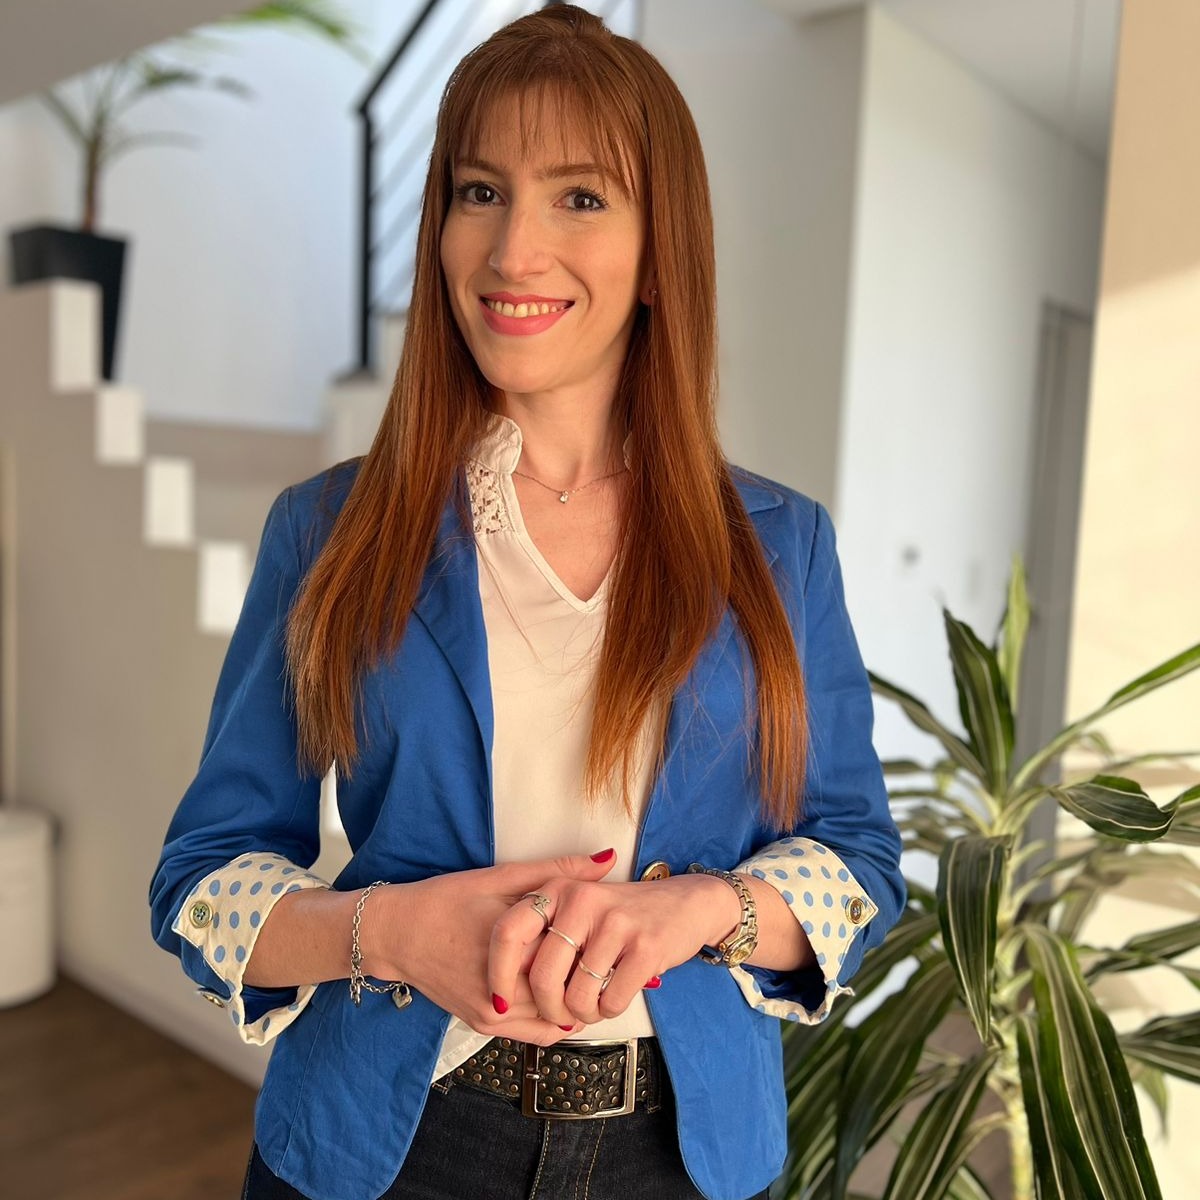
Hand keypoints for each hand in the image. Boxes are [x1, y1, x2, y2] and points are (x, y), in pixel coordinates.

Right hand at [361, 852, 617, 1044]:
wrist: (396, 934)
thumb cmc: (448, 900)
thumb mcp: (503, 877)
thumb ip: (558, 870)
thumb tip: (608, 858)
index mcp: (514, 947)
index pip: (577, 958)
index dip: (604, 950)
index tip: (623, 940)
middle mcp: (503, 990)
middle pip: (570, 993)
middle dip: (594, 979)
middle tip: (616, 961)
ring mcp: (493, 1013)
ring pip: (556, 1019)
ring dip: (576, 1001)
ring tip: (593, 978)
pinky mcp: (483, 1025)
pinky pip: (535, 1033)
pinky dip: (555, 1017)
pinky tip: (565, 993)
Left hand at [488, 864, 740, 1027]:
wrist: (686, 904)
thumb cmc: (622, 916)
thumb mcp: (577, 908)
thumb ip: (541, 935)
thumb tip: (507, 987)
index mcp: (558, 889)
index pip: (509, 932)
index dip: (498, 973)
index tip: (500, 1001)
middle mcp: (582, 900)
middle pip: (542, 978)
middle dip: (550, 1010)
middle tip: (562, 1015)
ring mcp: (615, 923)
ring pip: (577, 997)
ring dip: (583, 1014)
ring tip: (594, 1002)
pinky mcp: (645, 947)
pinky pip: (610, 1002)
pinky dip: (609, 1011)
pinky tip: (616, 996)